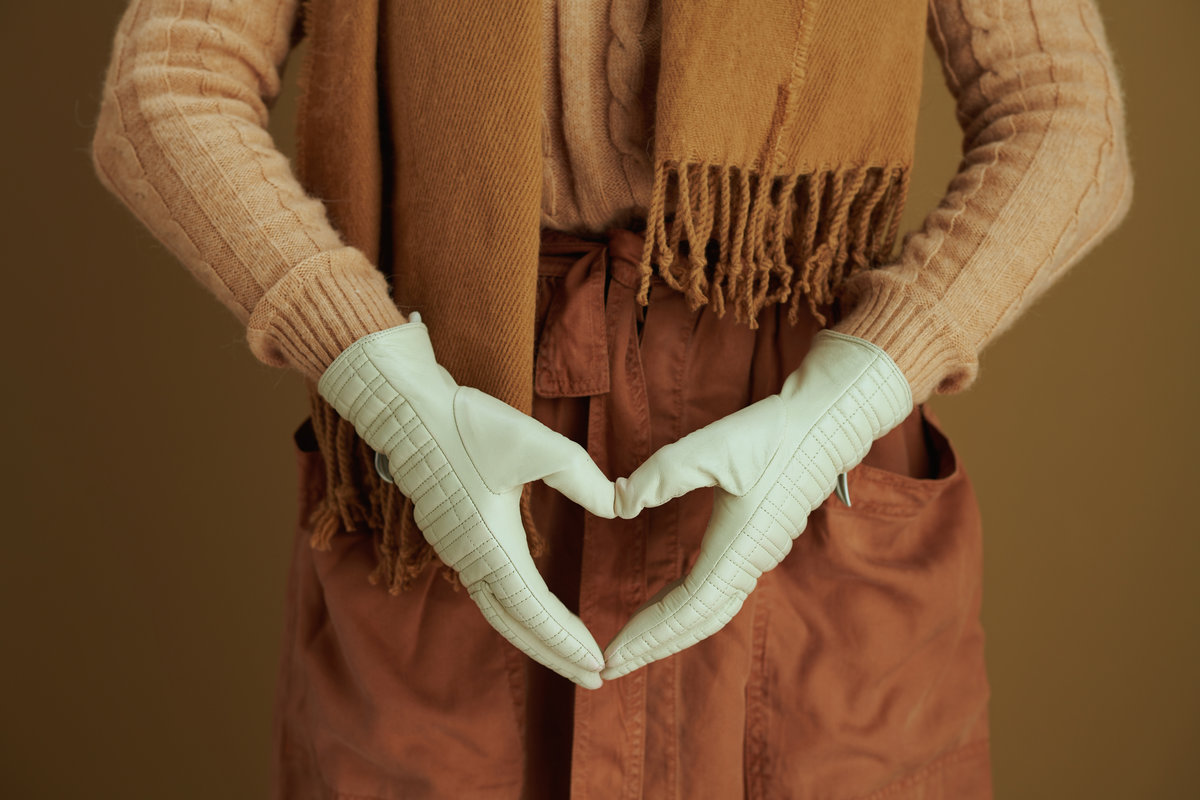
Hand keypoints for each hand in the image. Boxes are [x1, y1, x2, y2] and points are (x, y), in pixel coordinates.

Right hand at [318, 312, 617, 688]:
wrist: (407, 411)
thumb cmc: (469, 424)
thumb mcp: (539, 445)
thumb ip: (583, 478)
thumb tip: (619, 506)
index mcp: (490, 547)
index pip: (535, 612)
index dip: (568, 641)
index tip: (599, 664)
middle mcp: (470, 559)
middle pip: (516, 626)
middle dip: (556, 655)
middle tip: (594, 678)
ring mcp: (457, 551)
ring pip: (500, 612)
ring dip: (535, 637)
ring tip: (572, 655)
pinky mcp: (452, 539)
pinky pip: (488, 592)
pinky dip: (516, 613)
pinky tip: (536, 614)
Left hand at [601, 330, 912, 679]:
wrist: (826, 422)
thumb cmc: (772, 434)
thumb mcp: (711, 447)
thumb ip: (662, 475)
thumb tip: (619, 503)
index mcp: (736, 550)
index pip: (684, 611)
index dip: (646, 635)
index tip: (612, 656)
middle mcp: (749, 563)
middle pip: (695, 624)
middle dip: (653, 646)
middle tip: (611, 667)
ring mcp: (756, 556)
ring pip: (708, 612)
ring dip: (670, 631)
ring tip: (633, 644)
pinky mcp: (757, 544)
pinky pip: (718, 592)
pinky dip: (687, 608)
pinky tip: (664, 602)